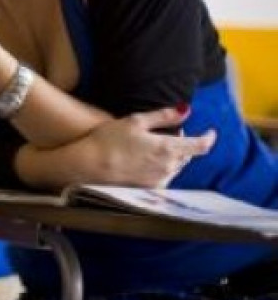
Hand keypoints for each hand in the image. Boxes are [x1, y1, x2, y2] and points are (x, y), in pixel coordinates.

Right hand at [72, 105, 214, 187]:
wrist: (88, 166)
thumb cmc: (108, 140)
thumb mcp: (135, 121)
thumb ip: (164, 116)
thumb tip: (186, 110)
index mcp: (168, 148)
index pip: (201, 145)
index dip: (209, 137)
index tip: (210, 131)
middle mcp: (168, 167)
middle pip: (188, 155)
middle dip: (184, 143)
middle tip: (169, 132)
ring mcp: (159, 180)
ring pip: (176, 166)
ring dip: (173, 155)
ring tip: (154, 146)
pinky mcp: (149, 189)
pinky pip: (164, 176)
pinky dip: (162, 167)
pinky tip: (145, 161)